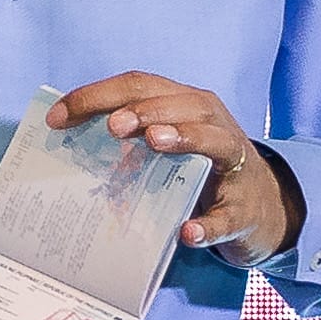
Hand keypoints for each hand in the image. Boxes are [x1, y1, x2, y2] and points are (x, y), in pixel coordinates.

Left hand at [49, 72, 298, 261]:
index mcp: (185, 104)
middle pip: (180, 104)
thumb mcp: (167, 143)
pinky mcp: (243, 210)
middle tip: (112, 126)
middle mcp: (213, 123)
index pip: (139, 86)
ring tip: (154, 143)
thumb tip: (66, 141)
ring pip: (214, 141)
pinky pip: (226, 217)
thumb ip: (128, 138)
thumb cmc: (200, 168)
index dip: (97, 96)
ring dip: (184, 137)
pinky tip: (188, 233)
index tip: (58, 118)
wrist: (262, 208)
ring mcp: (234, 165)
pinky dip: (208, 225)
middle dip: (144, 111)